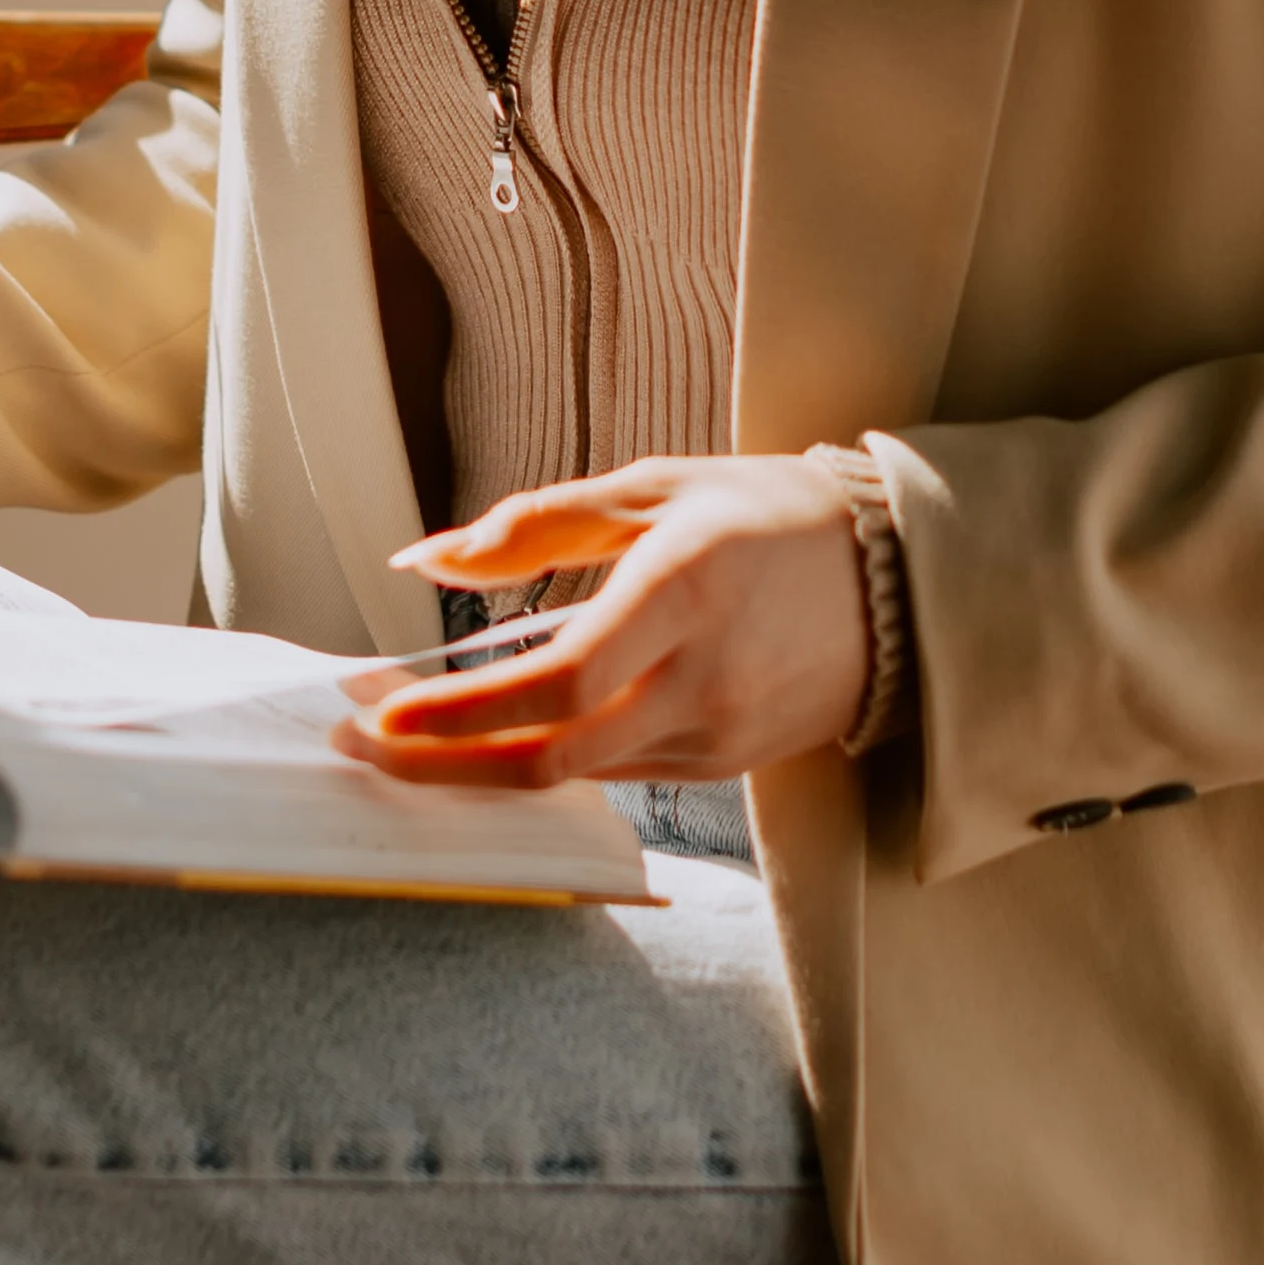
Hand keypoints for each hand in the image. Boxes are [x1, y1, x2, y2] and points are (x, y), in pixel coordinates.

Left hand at [333, 452, 870, 790]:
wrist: (903, 581)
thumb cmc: (768, 515)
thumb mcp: (654, 488)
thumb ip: (533, 524)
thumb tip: (426, 557)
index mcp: (684, 591)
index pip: (556, 682)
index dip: (461, 713)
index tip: (381, 713)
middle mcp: (704, 676)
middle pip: (552, 755)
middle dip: (444, 765)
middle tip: (360, 751)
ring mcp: (721, 732)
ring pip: (578, 776)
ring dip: (483, 770)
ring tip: (404, 747)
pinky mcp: (728, 765)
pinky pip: (618, 774)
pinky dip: (548, 765)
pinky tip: (494, 745)